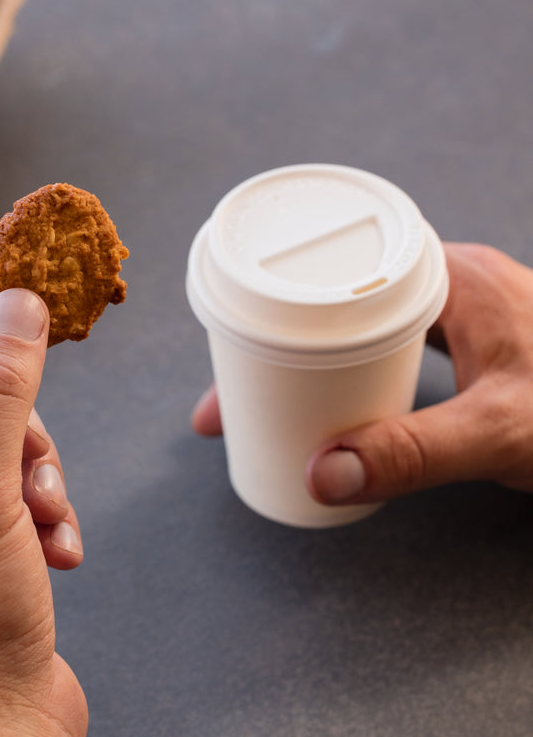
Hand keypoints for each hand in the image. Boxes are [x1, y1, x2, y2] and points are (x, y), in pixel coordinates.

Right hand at [192, 243, 532, 503]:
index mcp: (452, 278)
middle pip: (338, 295)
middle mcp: (451, 284)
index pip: (343, 263)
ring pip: (359, 321)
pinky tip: (337, 398)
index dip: (280, 292)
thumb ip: (414, 453)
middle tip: (232, 382)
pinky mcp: (473, 342)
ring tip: (267, 396)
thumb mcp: (502, 432)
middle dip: (277, 337)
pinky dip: (348, 368)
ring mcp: (462, 312)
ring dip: (310, 355)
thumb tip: (319, 473)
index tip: (233, 329)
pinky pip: (387, 343)